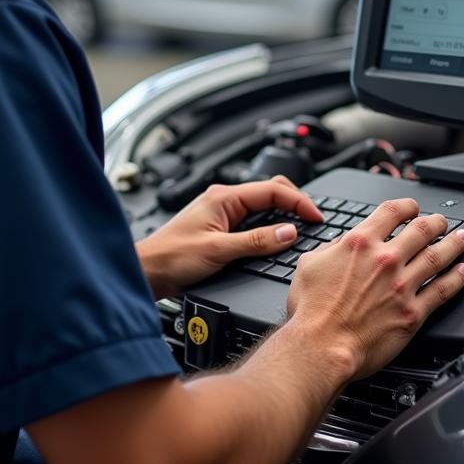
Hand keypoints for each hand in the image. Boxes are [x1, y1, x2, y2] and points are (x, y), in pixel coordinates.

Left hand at [135, 176, 322, 297]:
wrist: (148, 272)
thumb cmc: (172, 258)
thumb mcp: (219, 251)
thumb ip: (256, 241)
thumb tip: (288, 233)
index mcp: (224, 197)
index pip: (272, 191)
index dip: (298, 202)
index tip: (316, 216)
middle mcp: (224, 200)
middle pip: (270, 192)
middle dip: (294, 202)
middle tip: (314, 219)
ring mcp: (222, 212)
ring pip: (262, 205)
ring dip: (283, 213)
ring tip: (302, 226)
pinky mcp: (220, 227)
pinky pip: (253, 219)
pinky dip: (270, 224)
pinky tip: (277, 237)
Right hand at [286, 198, 463, 379]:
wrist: (322, 347)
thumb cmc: (312, 311)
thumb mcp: (310, 265)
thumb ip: (330, 248)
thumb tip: (341, 243)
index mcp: (360, 243)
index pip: (392, 212)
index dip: (407, 206)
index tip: (412, 208)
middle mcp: (385, 260)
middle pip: (422, 230)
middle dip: (436, 222)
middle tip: (441, 222)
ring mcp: (402, 286)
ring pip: (438, 256)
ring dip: (454, 244)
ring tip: (462, 238)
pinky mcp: (412, 313)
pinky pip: (443, 290)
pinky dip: (457, 278)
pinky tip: (463, 271)